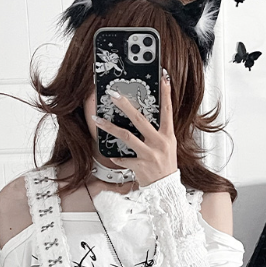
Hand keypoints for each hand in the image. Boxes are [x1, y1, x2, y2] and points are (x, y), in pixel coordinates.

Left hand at [92, 70, 176, 186]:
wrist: (165, 189)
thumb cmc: (165, 165)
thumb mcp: (168, 145)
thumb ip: (159, 131)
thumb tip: (144, 115)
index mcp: (168, 135)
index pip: (167, 110)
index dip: (166, 93)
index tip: (163, 77)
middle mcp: (159, 143)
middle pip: (140, 119)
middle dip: (125, 105)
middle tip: (113, 94)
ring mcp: (149, 154)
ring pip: (126, 136)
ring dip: (109, 127)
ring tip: (97, 119)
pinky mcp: (140, 166)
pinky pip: (123, 159)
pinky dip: (116, 157)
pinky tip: (111, 155)